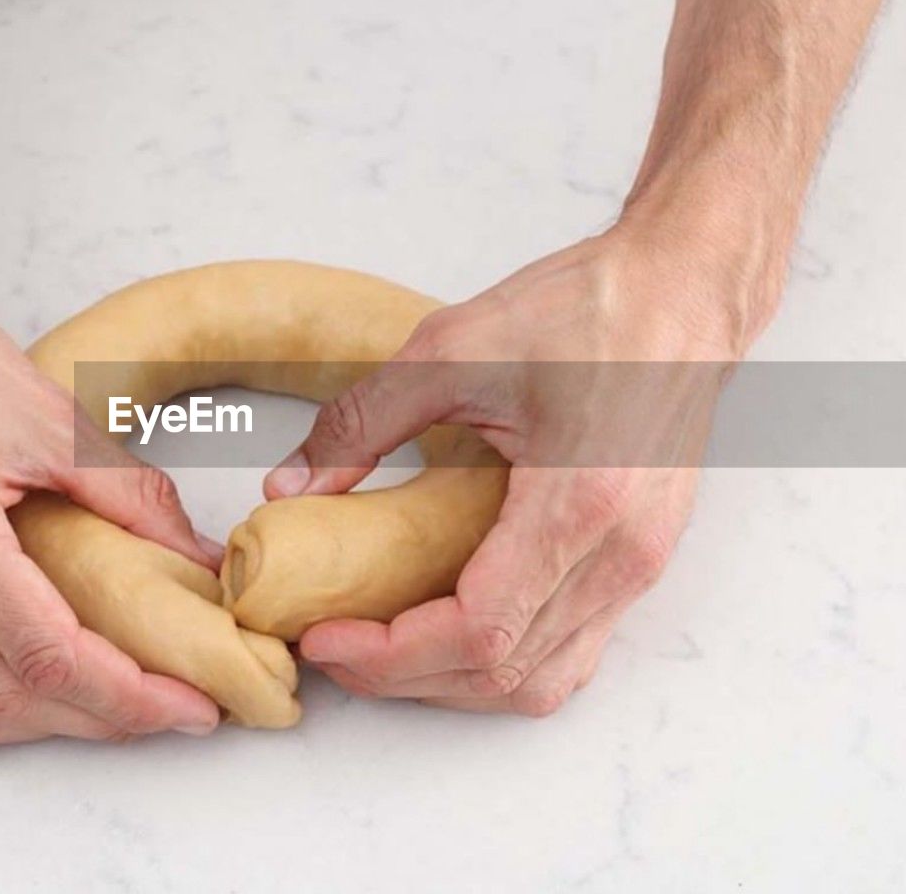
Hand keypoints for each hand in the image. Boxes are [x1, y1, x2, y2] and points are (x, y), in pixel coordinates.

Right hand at [0, 255, 222, 745]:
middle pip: (5, 700)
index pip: (49, 658)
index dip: (130, 697)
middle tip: (168, 710)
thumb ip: (133, 498)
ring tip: (108, 707)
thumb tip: (198, 557)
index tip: (190, 706)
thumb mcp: (50, 418)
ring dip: (39, 724)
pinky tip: (29, 685)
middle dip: (99, 721)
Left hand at [265, 226, 748, 715]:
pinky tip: (448, 628)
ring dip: (452, 681)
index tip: (324, 636)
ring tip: (382, 646)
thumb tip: (288, 485)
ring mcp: (639, 566)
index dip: (390, 653)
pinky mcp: (640, 560)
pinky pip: (570, 650)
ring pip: (540, 681)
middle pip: (503, 674)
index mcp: (579, 504)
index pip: (477, 633)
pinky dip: (501, 663)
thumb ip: (360, 423)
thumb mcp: (451, 350)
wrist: (683, 291)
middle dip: (405, 676)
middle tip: (335, 647)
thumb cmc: (588, 309)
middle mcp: (620, 555)